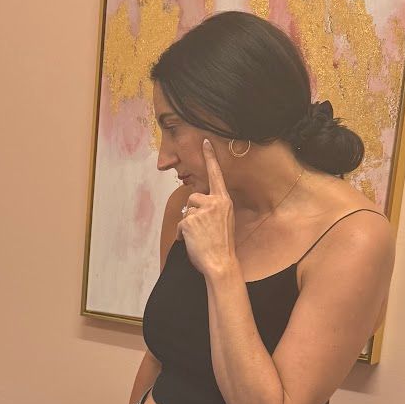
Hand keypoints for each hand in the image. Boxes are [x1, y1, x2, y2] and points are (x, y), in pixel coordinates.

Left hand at [178, 141, 236, 278]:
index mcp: (224, 200)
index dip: (210, 157)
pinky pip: (180, 225)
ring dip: (188, 225)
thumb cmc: (222, 245)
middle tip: (204, 230)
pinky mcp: (189, 221)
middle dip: (193, 212)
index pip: (216, 175)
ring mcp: (201, 211)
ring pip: (186, 211)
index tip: (205, 141)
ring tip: (200, 237)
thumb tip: (194, 206)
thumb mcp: (223, 220)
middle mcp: (214, 202)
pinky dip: (182, 236)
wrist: (221, 262)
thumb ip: (212, 208)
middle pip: (192, 197)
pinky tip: (193, 243)